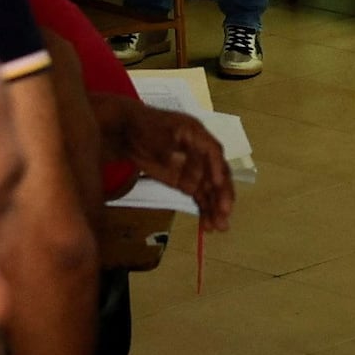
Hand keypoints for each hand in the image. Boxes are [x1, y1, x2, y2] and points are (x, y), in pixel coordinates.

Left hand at [108, 107, 237, 225]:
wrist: (129, 134)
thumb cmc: (145, 127)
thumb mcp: (159, 134)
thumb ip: (174, 150)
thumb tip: (192, 167)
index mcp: (198, 136)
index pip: (213, 152)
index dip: (217, 168)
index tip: (217, 184)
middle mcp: (203, 154)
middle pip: (217, 174)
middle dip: (222, 193)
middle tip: (224, 211)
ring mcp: (196, 170)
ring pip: (210, 191)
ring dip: (216, 208)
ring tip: (220, 227)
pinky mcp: (188, 183)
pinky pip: (200, 199)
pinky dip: (205, 212)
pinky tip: (208, 227)